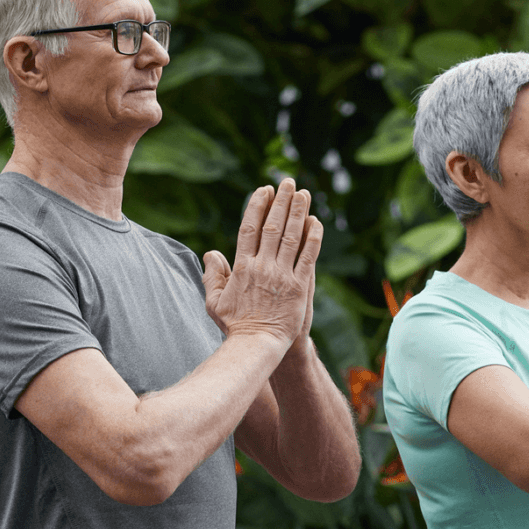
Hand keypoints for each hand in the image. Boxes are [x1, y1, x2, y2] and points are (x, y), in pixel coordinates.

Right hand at [202, 178, 322, 348]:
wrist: (257, 346)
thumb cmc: (234, 326)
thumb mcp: (214, 301)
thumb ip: (213, 275)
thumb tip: (211, 253)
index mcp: (242, 267)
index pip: (249, 228)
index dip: (257, 206)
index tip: (263, 190)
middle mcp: (262, 266)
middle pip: (273, 226)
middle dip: (280, 202)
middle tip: (287, 182)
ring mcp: (282, 275)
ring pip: (292, 236)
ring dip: (298, 212)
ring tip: (303, 193)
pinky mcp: (300, 286)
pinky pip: (308, 257)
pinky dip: (313, 237)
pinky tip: (316, 221)